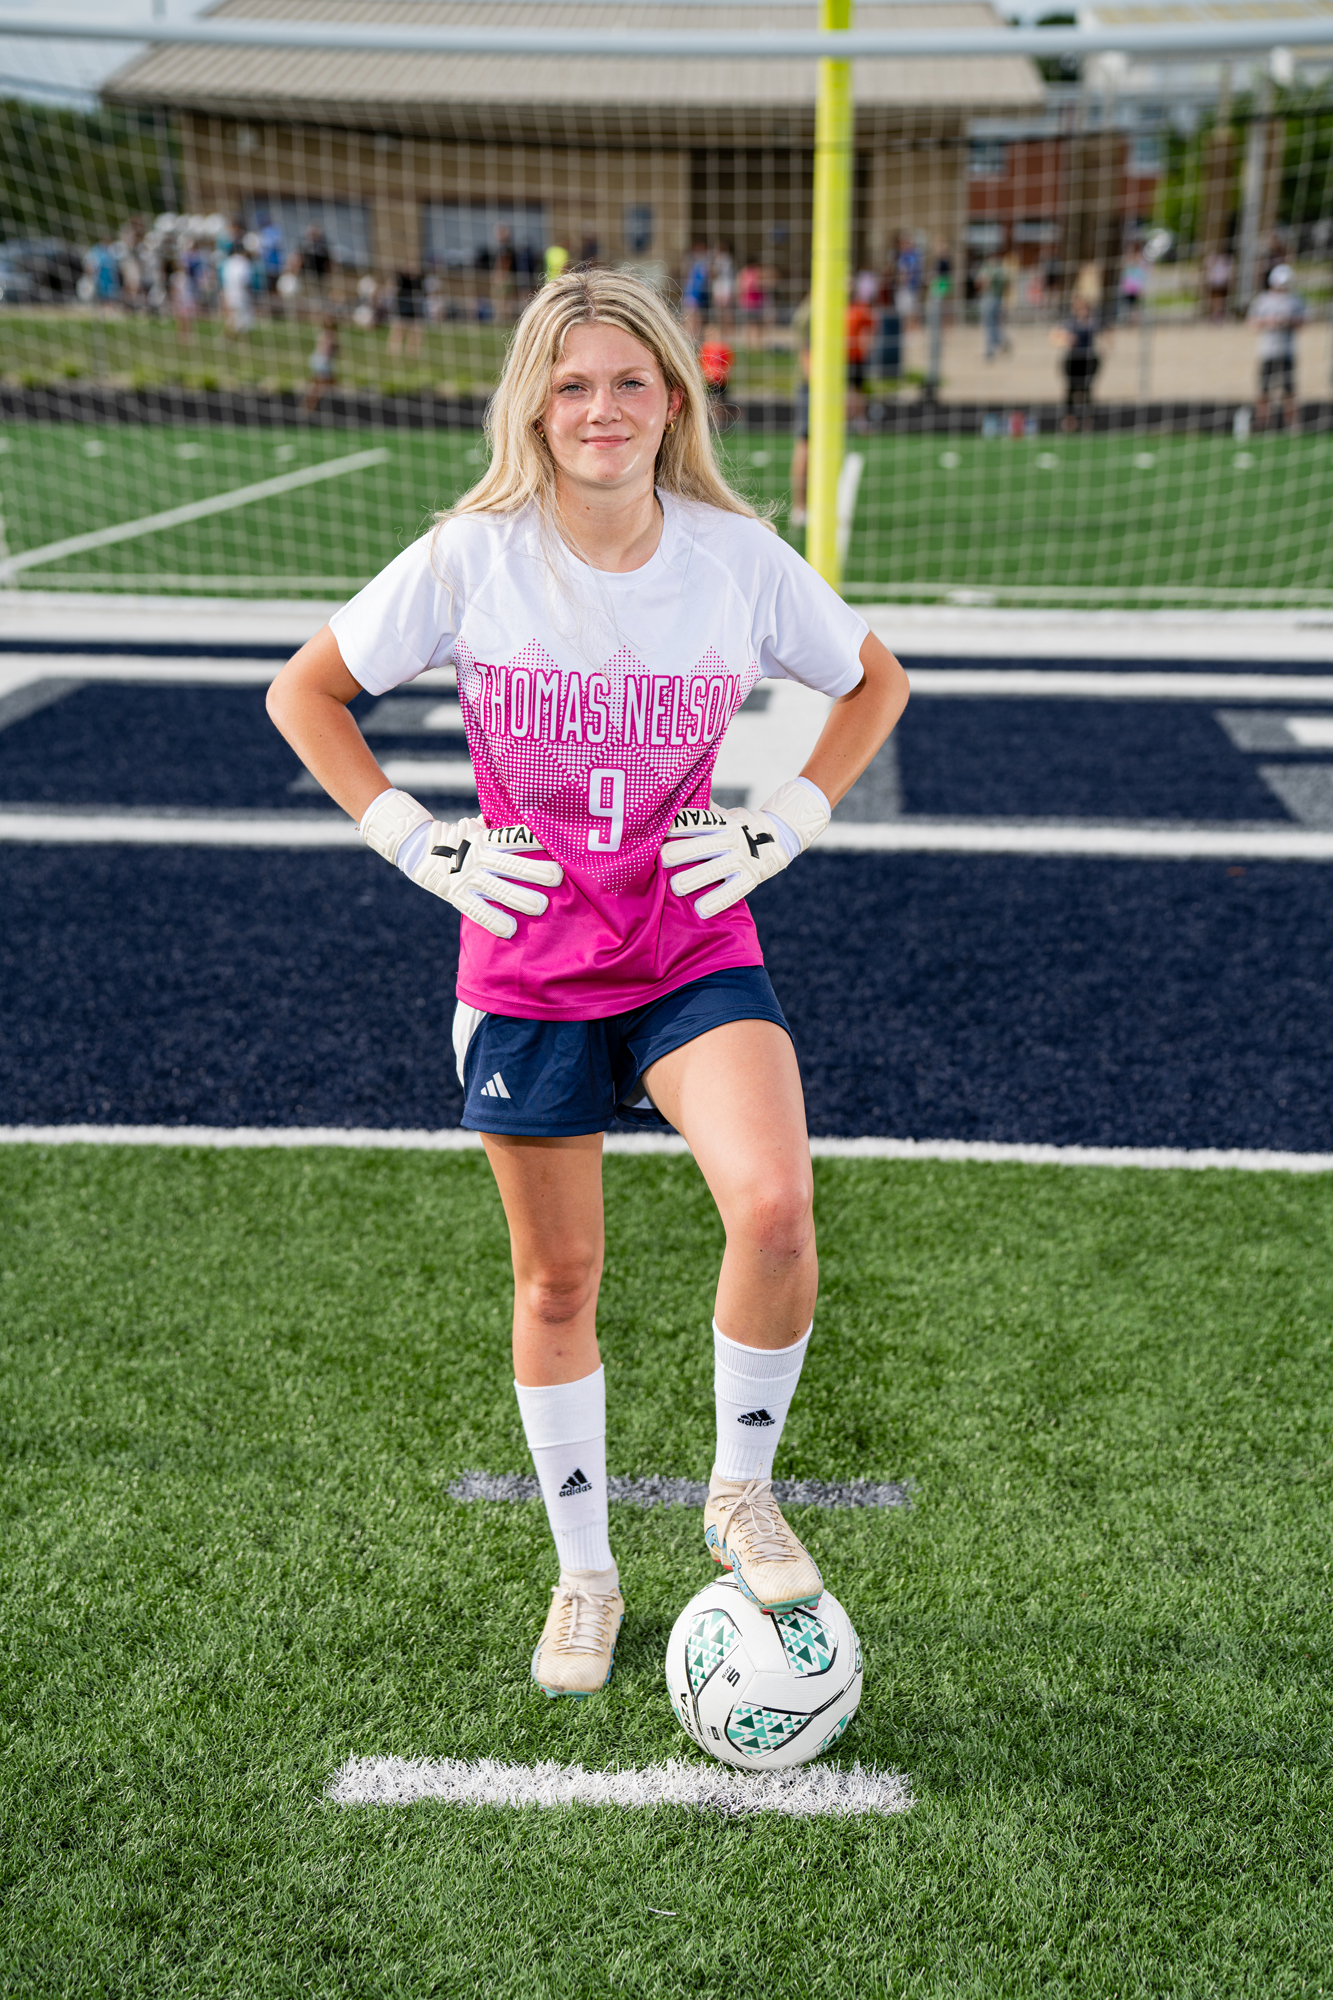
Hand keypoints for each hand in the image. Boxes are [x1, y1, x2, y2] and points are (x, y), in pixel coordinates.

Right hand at [359, 788, 561, 937]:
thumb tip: (518, 818)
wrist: (417, 848)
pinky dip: (493, 920)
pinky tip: (509, 930)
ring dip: (521, 898)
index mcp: (484, 839)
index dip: (532, 840)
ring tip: (541, 907)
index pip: (512, 837)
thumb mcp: (474, 827)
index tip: (554, 845)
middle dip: (536, 872)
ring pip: (498, 889)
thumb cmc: (457, 838)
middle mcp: (478, 857)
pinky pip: (476, 909)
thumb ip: (494, 828)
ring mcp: (466, 877)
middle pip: (511, 865)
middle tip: (558, 878)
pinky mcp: (456, 894)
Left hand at [660, 777, 829, 919]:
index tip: (661, 830)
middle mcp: (732, 840)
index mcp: (723, 823)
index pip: (699, 822)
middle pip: (704, 845)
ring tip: (676, 886)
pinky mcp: (751, 878)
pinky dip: (718, 901)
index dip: (680, 826)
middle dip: (682, 852)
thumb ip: (704, 809)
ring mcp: (742, 860)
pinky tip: (702, 909)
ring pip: (716, 869)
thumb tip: (678, 790)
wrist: (780, 836)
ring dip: (695, 878)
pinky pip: (733, 891)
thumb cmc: (741, 826)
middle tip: (662, 859)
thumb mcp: (726, 814)